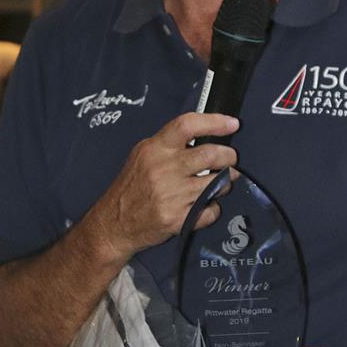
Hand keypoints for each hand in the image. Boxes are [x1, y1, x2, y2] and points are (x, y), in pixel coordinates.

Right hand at [89, 112, 238, 261]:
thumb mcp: (142, 156)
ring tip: (218, 183)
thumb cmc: (131, 188)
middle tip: (230, 159)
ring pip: (217, 183)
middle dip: (229, 156)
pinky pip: (211, 210)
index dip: (215, 122)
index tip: (232, 123)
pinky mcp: (177, 219)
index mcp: (154, 149)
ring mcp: (171, 195)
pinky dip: (212, 208)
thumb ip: (169, 144)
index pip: (188, 125)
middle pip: (211, 154)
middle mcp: (163, 170)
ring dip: (224, 183)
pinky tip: (203, 205)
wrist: (114, 224)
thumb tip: (205, 134)